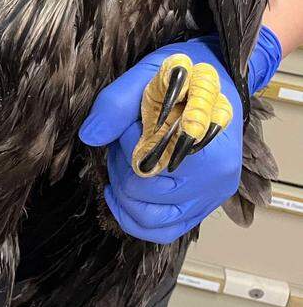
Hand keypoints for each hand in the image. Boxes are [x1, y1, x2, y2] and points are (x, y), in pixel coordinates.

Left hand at [79, 27, 282, 242]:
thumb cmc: (184, 75)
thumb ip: (116, 104)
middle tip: (125, 139)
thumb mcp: (146, 75)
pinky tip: (120, 194)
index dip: (126, 144)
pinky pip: (163, 230)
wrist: (216, 79)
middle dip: (120, 166)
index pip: (145, 167)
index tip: (133, 122)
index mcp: (206, 148)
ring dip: (124, 193)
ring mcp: (210, 198)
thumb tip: (90, 136)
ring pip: (149, 220)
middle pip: (142, 195)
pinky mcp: (201, 207)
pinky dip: (134, 218)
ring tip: (127, 161)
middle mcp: (214, 181)